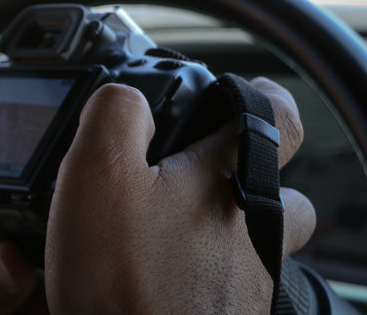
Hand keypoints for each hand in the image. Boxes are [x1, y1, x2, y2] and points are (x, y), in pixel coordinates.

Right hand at [46, 77, 315, 313]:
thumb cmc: (124, 280)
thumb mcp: (97, 171)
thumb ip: (116, 114)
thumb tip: (125, 96)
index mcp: (223, 181)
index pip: (279, 118)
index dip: (266, 96)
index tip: (250, 89)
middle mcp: (251, 233)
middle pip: (283, 195)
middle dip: (255, 180)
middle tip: (205, 176)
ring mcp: (246, 285)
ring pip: (261, 248)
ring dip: (232, 236)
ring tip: (175, 236)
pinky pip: (231, 293)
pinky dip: (205, 281)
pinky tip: (162, 284)